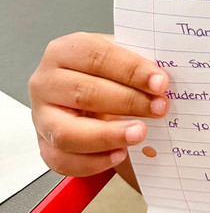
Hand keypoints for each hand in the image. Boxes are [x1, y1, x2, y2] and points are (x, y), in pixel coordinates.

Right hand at [30, 33, 168, 176]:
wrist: (87, 96)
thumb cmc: (103, 75)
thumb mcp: (118, 57)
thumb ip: (137, 63)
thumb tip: (164, 75)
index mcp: (65, 51)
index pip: (97, 56)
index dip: (131, 70)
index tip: (160, 82)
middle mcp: (46, 82)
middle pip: (84, 93)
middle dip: (128, 102)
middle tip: (158, 107)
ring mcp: (42, 117)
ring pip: (68, 132)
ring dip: (109, 136)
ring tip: (140, 133)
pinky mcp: (45, 146)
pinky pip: (65, 161)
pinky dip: (95, 162)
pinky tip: (120, 153)